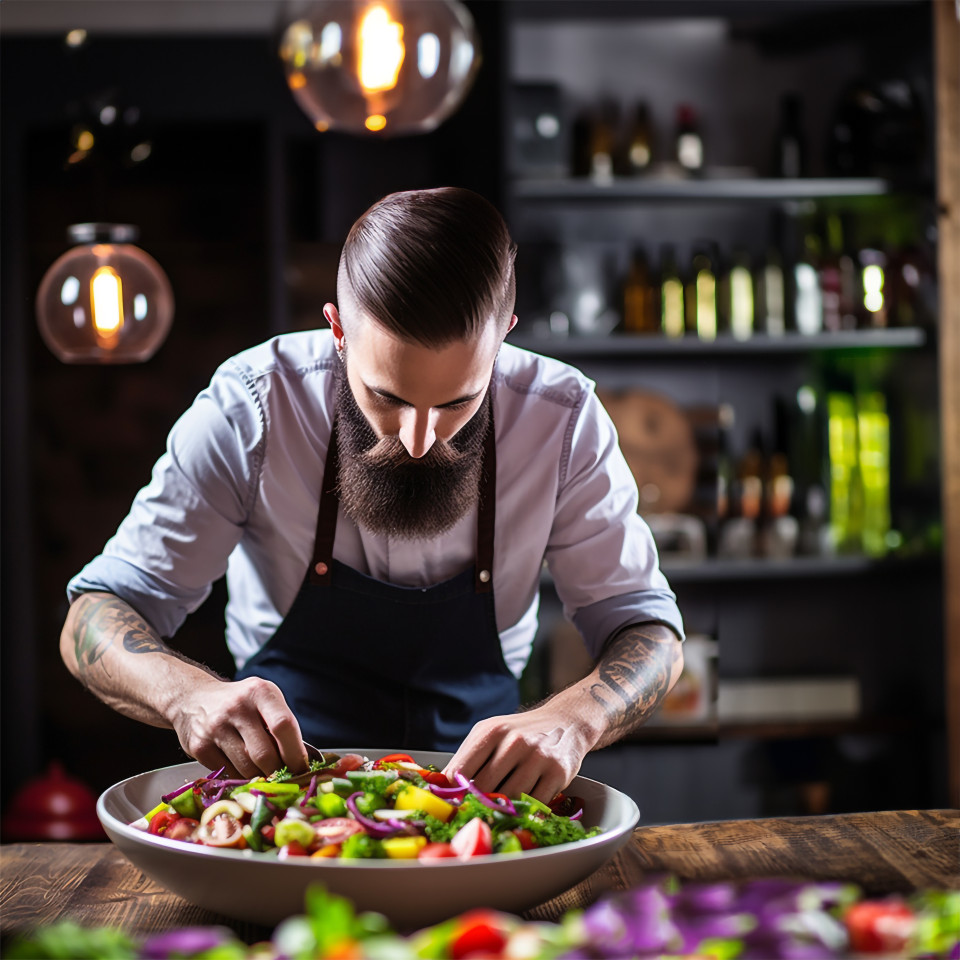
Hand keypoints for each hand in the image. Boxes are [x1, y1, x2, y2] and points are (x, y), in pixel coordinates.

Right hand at [169, 675, 308, 777]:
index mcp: (260, 692)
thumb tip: (301, 764)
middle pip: (265, 754)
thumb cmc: (241, 704)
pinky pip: (228, 773)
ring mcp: (215, 727)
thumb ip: (281, 725)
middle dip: (277, 771)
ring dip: (259, 777)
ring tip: (262, 771)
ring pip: (247, 768)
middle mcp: (236, 707)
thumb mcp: (264, 701)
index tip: (302, 769)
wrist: (194, 699)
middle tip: (283, 776)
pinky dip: (240, 777)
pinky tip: (240, 766)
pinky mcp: (199, 746)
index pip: (283, 725)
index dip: (295, 753)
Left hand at [442, 701, 595, 803]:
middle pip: (483, 789)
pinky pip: (534, 805)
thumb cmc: (520, 732)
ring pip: (509, 799)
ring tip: (498, 814)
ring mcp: (537, 757)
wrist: (565, 722)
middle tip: (474, 816)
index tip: (451, 806)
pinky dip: (525, 812)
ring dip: (502, 810)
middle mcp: (514, 742)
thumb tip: (444, 789)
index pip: (461, 770)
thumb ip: (469, 757)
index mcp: (492, 731)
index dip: (453, 793)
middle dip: (477, 804)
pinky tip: (521, 810)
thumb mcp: (491, 733)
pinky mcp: (558, 773)